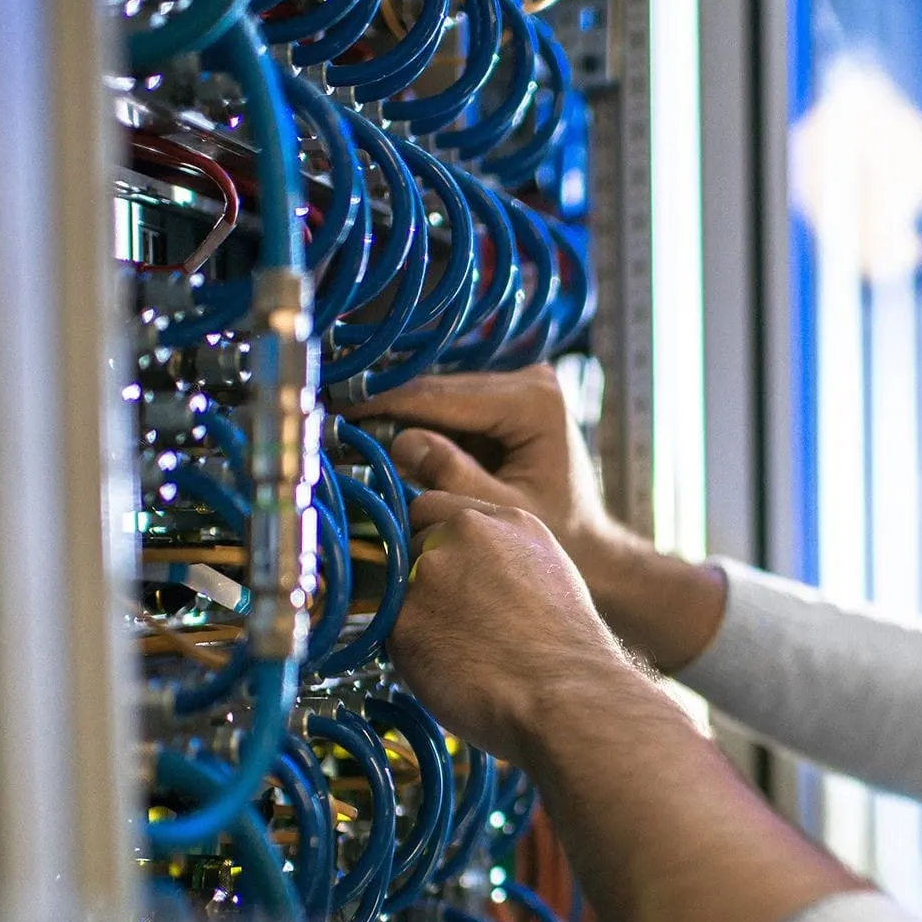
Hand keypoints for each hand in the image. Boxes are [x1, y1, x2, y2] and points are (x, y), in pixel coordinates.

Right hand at [346, 365, 618, 566]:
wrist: (592, 542)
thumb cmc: (560, 533)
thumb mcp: (501, 510)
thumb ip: (454, 477)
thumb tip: (400, 442)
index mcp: (536, 400)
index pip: (446, 396)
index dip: (388, 403)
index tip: (339, 410)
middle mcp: (531, 380)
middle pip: (440, 390)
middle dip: (386, 407)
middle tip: (329, 419)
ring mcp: (519, 385)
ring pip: (440, 395)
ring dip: (398, 413)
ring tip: (345, 428)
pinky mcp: (506, 398)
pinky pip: (450, 407)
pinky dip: (420, 423)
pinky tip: (379, 435)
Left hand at [389, 490, 639, 755]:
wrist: (567, 696)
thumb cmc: (569, 653)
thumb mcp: (549, 577)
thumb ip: (502, 558)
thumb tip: (467, 573)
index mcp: (507, 519)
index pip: (434, 508)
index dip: (432, 541)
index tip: (443, 571)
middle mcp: (464, 533)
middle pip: (411, 545)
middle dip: (422, 577)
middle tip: (455, 621)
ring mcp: (430, 572)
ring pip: (398, 590)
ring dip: (415, 614)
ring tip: (459, 651)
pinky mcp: (404, 618)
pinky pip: (390, 632)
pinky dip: (410, 653)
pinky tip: (449, 670)